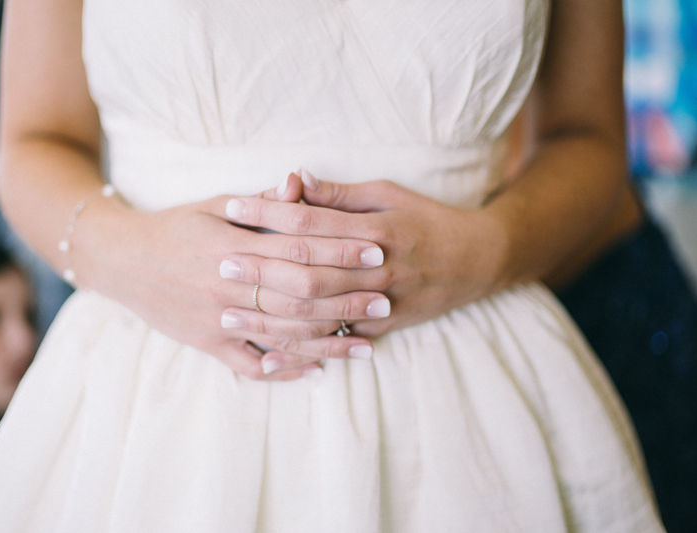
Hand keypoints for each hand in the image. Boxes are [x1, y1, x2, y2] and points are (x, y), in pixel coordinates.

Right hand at [77, 174, 386, 379]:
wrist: (121, 260)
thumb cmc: (174, 226)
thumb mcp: (212, 204)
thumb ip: (260, 202)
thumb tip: (299, 184)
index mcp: (232, 245)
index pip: (298, 248)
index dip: (340, 251)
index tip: (377, 251)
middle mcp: (228, 285)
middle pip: (299, 296)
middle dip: (346, 299)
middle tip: (386, 300)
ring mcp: (217, 320)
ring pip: (282, 335)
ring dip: (328, 341)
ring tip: (366, 345)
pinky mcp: (208, 345)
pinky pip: (251, 364)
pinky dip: (284, 370)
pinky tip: (315, 371)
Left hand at [222, 170, 507, 337]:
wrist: (478, 261)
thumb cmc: (428, 219)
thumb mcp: (389, 194)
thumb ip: (340, 193)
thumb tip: (294, 179)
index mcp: (376, 230)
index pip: (311, 222)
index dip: (269, 214)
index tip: (232, 208)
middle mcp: (377, 270)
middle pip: (308, 272)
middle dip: (261, 270)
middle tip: (219, 266)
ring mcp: (381, 304)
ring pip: (318, 314)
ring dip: (271, 318)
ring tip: (229, 315)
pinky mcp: (381, 328)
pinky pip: (335, 342)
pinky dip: (302, 350)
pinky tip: (269, 355)